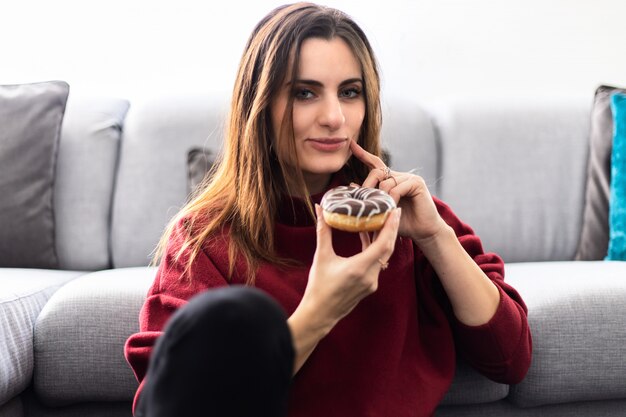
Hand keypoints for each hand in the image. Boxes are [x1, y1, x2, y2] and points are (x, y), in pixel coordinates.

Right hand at [300, 204, 400, 330]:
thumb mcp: (321, 256)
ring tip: (382, 221)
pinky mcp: (370, 286)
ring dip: (383, 239)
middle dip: (392, 229)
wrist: (319, 313)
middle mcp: (370, 276)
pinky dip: (375, 250)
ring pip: (383, 256)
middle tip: (394, 210)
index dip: (390, 226)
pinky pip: (377, 264)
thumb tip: (320, 209)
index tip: (395, 211)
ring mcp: (372, 282)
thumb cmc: (318, 287)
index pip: (383, 244)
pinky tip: (367, 238)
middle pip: (388, 249)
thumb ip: (323, 231)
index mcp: (360, 268)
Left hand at [349, 140, 447, 244]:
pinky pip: (397, 187)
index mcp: (392, 180)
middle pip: (377, 171)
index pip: (375, 164)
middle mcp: (400, 176)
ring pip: (386, 182)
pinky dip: (392, 198)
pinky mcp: (417, 183)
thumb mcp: (383, 211)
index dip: (363, 155)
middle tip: (364, 200)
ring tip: (384, 210)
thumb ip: (369, 199)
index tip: (351, 145)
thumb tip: (352, 185)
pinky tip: (393, 207)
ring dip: (381, 197)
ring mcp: (409, 178)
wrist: (424, 231)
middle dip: (368, 185)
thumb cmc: (404, 223)